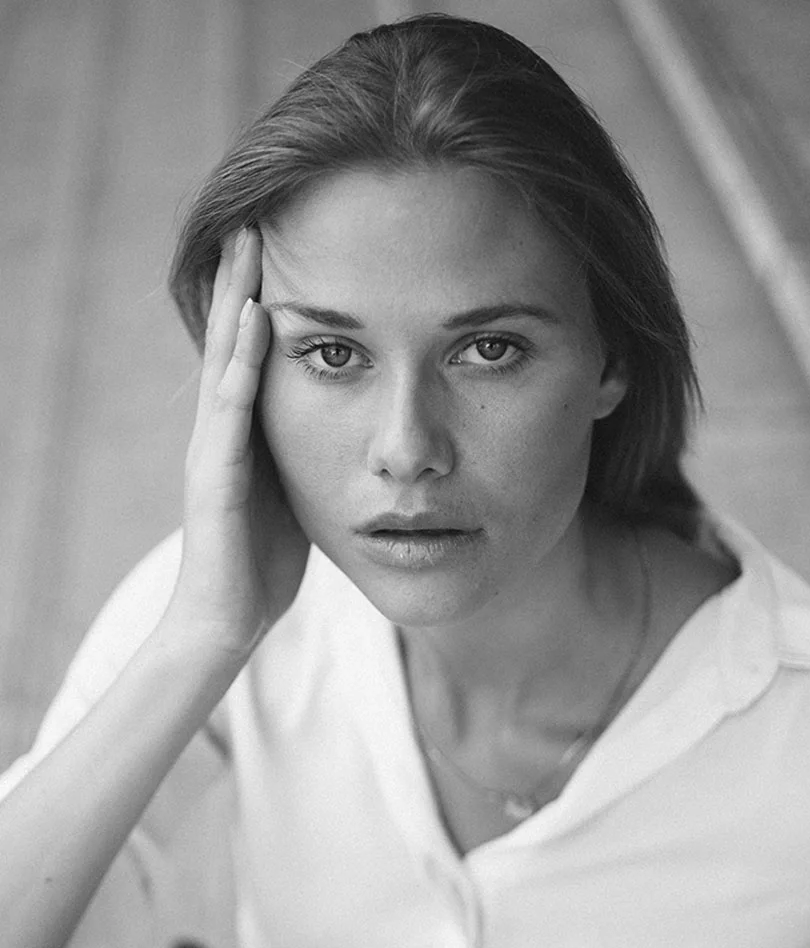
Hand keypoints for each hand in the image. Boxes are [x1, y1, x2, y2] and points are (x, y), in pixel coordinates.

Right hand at [163, 227, 309, 660]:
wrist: (229, 616)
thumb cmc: (263, 555)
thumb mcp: (295, 485)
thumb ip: (306, 448)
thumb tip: (346, 422)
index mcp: (242, 429)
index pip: (252, 350)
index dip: (262, 297)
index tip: (281, 243)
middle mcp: (220, 427)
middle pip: (231, 339)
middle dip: (242, 280)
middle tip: (254, 218)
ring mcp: (213, 447)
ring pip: (225, 359)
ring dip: (236, 300)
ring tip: (249, 246)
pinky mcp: (215, 474)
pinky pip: (232, 408)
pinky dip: (244, 360)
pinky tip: (257, 318)